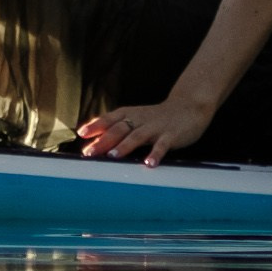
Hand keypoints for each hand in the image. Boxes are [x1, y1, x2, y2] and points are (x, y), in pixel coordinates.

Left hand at [77, 87, 216, 166]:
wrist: (189, 107)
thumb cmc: (157, 117)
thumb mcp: (135, 118)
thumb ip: (116, 127)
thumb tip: (92, 140)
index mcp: (130, 114)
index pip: (110, 119)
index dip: (96, 126)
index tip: (82, 134)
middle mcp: (140, 119)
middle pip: (119, 129)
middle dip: (104, 141)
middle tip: (91, 153)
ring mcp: (155, 127)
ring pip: (137, 136)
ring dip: (124, 146)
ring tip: (113, 156)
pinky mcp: (171, 135)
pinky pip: (162, 145)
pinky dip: (155, 154)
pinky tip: (149, 164)